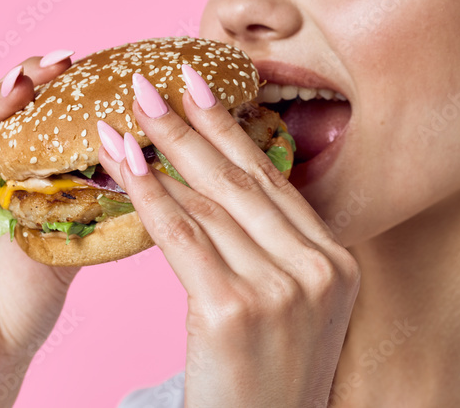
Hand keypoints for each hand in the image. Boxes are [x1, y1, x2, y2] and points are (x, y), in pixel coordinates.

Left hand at [96, 66, 360, 407]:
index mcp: (337, 262)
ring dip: (161, 151)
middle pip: (243, 180)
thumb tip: (215, 190)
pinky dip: (149, 195)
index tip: (200, 85)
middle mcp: (318, 268)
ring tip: (125, 114)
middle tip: (152, 82)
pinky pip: (183, 237)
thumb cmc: (266, 384)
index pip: (274, 181)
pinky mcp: (235, 310)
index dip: (231, 128)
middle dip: (192, 124)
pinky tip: (122, 164)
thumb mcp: (292, 312)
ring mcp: (281, 288)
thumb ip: (273, 251)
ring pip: (210, 202)